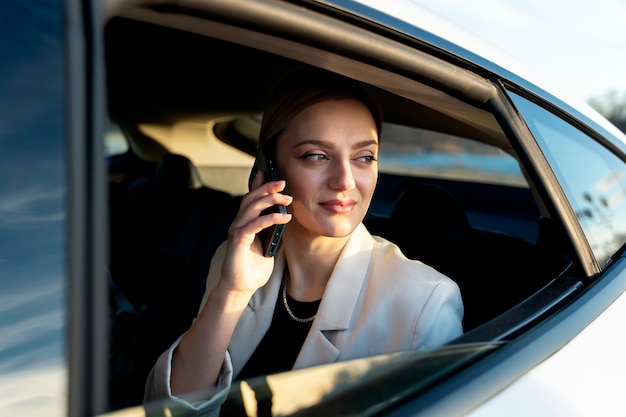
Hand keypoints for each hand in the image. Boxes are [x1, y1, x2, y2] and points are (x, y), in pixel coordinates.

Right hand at [219, 171, 292, 295]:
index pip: (250, 199)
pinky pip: (254, 225)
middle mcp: (239, 224)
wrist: (241, 288)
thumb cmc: (253, 268)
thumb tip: (284, 218)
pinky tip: (283, 217)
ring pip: (252, 208)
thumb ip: (272, 231)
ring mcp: (237, 231)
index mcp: (245, 223)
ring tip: (286, 198)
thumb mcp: (267, 245)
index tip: (268, 172)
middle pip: (251, 198)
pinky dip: (269, 218)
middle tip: (283, 182)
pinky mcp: (238, 241)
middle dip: (266, 188)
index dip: (258, 184)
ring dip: (270, 200)